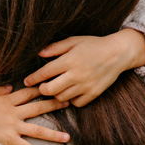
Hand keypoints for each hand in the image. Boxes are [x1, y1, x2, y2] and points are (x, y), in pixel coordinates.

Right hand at [0, 86, 69, 144]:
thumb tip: (12, 85)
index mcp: (7, 101)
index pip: (28, 93)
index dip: (40, 89)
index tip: (51, 86)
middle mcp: (13, 113)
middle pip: (38, 107)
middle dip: (53, 104)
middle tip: (67, 102)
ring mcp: (12, 127)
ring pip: (37, 130)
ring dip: (53, 134)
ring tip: (67, 136)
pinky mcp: (9, 139)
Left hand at [23, 29, 144, 106]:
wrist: (118, 53)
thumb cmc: (94, 45)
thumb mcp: (74, 41)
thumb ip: (56, 47)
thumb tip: (39, 53)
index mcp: (70, 60)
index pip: (45, 72)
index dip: (33, 78)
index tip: (26, 81)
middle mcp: (77, 74)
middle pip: (51, 89)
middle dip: (42, 89)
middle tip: (41, 87)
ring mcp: (86, 85)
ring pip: (62, 98)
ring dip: (55, 94)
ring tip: (55, 88)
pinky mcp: (94, 93)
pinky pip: (76, 103)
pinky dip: (70, 100)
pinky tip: (70, 92)